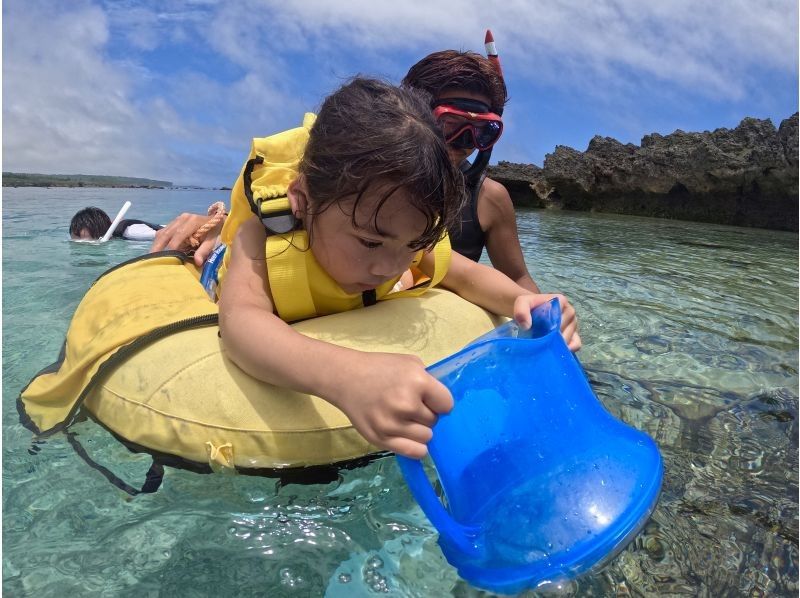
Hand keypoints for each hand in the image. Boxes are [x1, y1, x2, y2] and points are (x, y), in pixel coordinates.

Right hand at [150, 212, 222, 266]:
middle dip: (158, 246)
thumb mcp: (213, 241)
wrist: (217, 220)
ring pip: (163, 232)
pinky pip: (164, 231)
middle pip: (167, 233)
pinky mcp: (175, 222)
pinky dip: (160, 240)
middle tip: (152, 258)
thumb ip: (204, 250)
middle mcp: (183, 218)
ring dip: (157, 244)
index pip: (179, 234)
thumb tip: (197, 262)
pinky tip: (157, 250)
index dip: (172, 246)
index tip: (167, 257)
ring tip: (152, 256)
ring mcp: (177, 219)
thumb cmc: (215, 232)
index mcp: (193, 221)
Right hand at [326, 352, 452, 458]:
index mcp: (417, 382)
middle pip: (434, 421)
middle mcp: (407, 404)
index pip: (446, 404)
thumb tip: (442, 402)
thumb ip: (428, 381)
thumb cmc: (380, 367)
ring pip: (426, 437)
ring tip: (405, 418)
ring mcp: (393, 424)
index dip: (439, 401)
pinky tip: (408, 435)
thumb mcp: (409, 363)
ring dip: (419, 429)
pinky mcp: (382, 439)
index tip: (429, 398)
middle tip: (410, 405)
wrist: (345, 378)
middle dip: (426, 414)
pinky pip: (415, 452)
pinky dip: (416, 447)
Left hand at [513, 293, 581, 351]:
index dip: (550, 326)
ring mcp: (573, 323)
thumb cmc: (528, 307)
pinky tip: (557, 351)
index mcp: (561, 301)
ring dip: (558, 343)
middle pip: (565, 328)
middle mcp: (570, 311)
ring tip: (546, 345)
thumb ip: (521, 311)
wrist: (530, 312)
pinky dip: (569, 349)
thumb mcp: (521, 303)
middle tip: (542, 341)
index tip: (540, 331)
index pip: (559, 316)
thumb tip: (527, 326)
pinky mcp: (574, 334)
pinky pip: (576, 343)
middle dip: (553, 336)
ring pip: (570, 337)